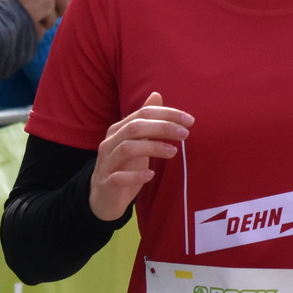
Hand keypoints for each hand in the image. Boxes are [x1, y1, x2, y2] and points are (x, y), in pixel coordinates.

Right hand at [89, 92, 192, 221]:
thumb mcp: (136, 141)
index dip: (167, 114)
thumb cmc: (123, 167)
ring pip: (127, 148)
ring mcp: (106, 164)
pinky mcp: (106, 184)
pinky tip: (151, 175)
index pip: (142, 114)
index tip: (189, 121)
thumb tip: (156, 94)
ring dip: (153, 148)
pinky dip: (136, 175)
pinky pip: (119, 177)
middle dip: (162, 127)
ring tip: (173, 152)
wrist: (103, 199)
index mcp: (118, 130)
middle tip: (185, 134)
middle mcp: (109, 143)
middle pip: (134, 128)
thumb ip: (145, 120)